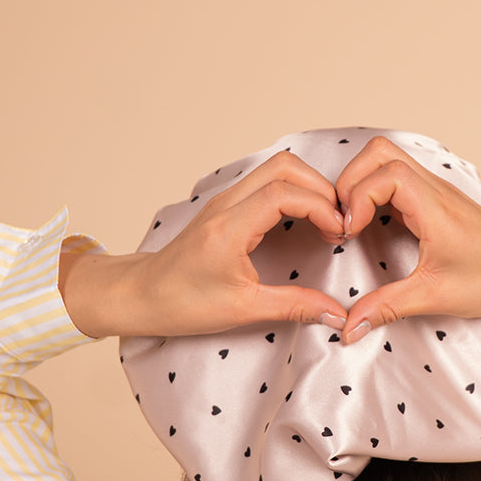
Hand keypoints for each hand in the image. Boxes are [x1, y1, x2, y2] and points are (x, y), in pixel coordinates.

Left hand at [59, 151, 348, 338]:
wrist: (141, 295)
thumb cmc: (181, 302)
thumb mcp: (243, 310)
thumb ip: (294, 307)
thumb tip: (335, 313)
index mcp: (229, 227)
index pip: (285, 193)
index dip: (321, 206)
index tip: (339, 232)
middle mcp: (226, 204)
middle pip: (285, 167)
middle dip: (321, 189)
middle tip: (339, 223)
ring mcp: (225, 200)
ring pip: (276, 168)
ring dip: (308, 187)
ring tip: (325, 220)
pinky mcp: (225, 206)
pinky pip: (266, 181)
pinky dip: (292, 191)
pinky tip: (303, 219)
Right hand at [334, 136, 480, 343]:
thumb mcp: (436, 297)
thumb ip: (387, 308)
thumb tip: (349, 327)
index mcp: (435, 207)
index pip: (384, 172)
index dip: (356, 197)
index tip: (349, 231)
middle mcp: (434, 190)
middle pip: (379, 152)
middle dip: (349, 182)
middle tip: (343, 222)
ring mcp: (435, 192)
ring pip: (386, 160)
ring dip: (361, 185)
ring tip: (353, 223)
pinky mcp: (435, 201)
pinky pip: (396, 179)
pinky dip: (374, 193)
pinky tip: (372, 225)